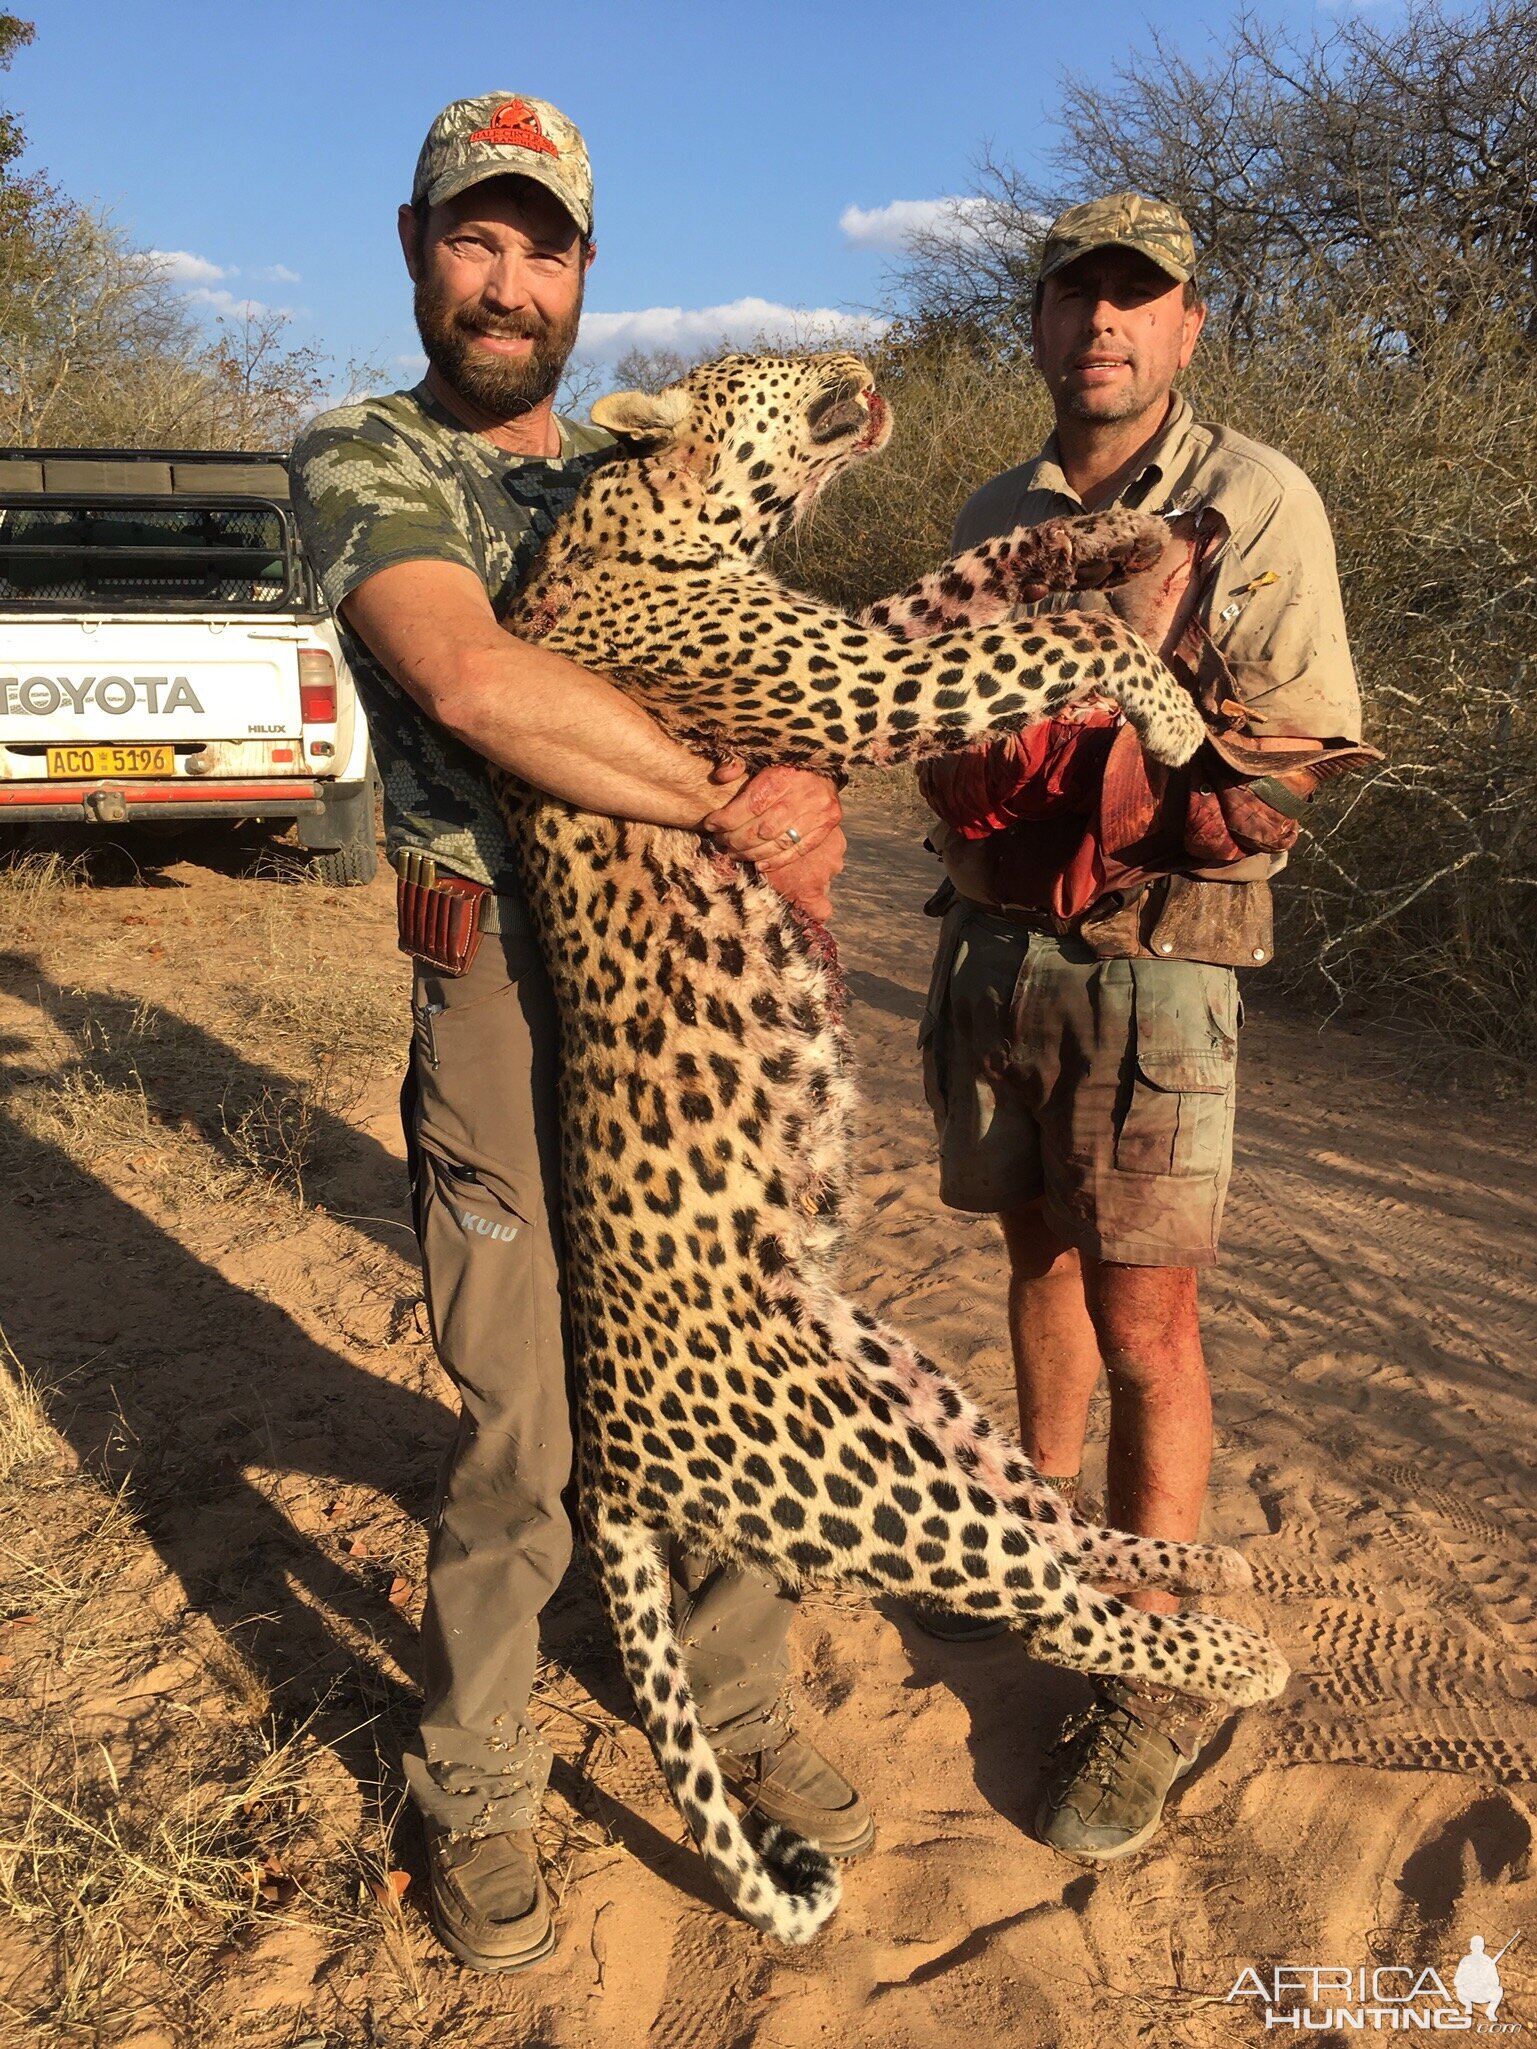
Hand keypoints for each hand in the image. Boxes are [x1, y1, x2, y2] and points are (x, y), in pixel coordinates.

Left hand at [701, 764, 845, 918]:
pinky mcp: (825, 828)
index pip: (749, 805)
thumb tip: (719, 777)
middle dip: (735, 839)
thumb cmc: (787, 761)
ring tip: (734, 853)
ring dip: (750, 853)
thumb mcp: (762, 755)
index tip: (710, 824)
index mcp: (783, 776)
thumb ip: (738, 763)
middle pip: (761, 829)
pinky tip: (758, 864)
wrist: (827, 763)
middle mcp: (802, 797)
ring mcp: (817, 815)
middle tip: (720, 841)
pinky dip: (775, 861)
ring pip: (777, 844)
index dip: (726, 819)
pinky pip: (797, 851)